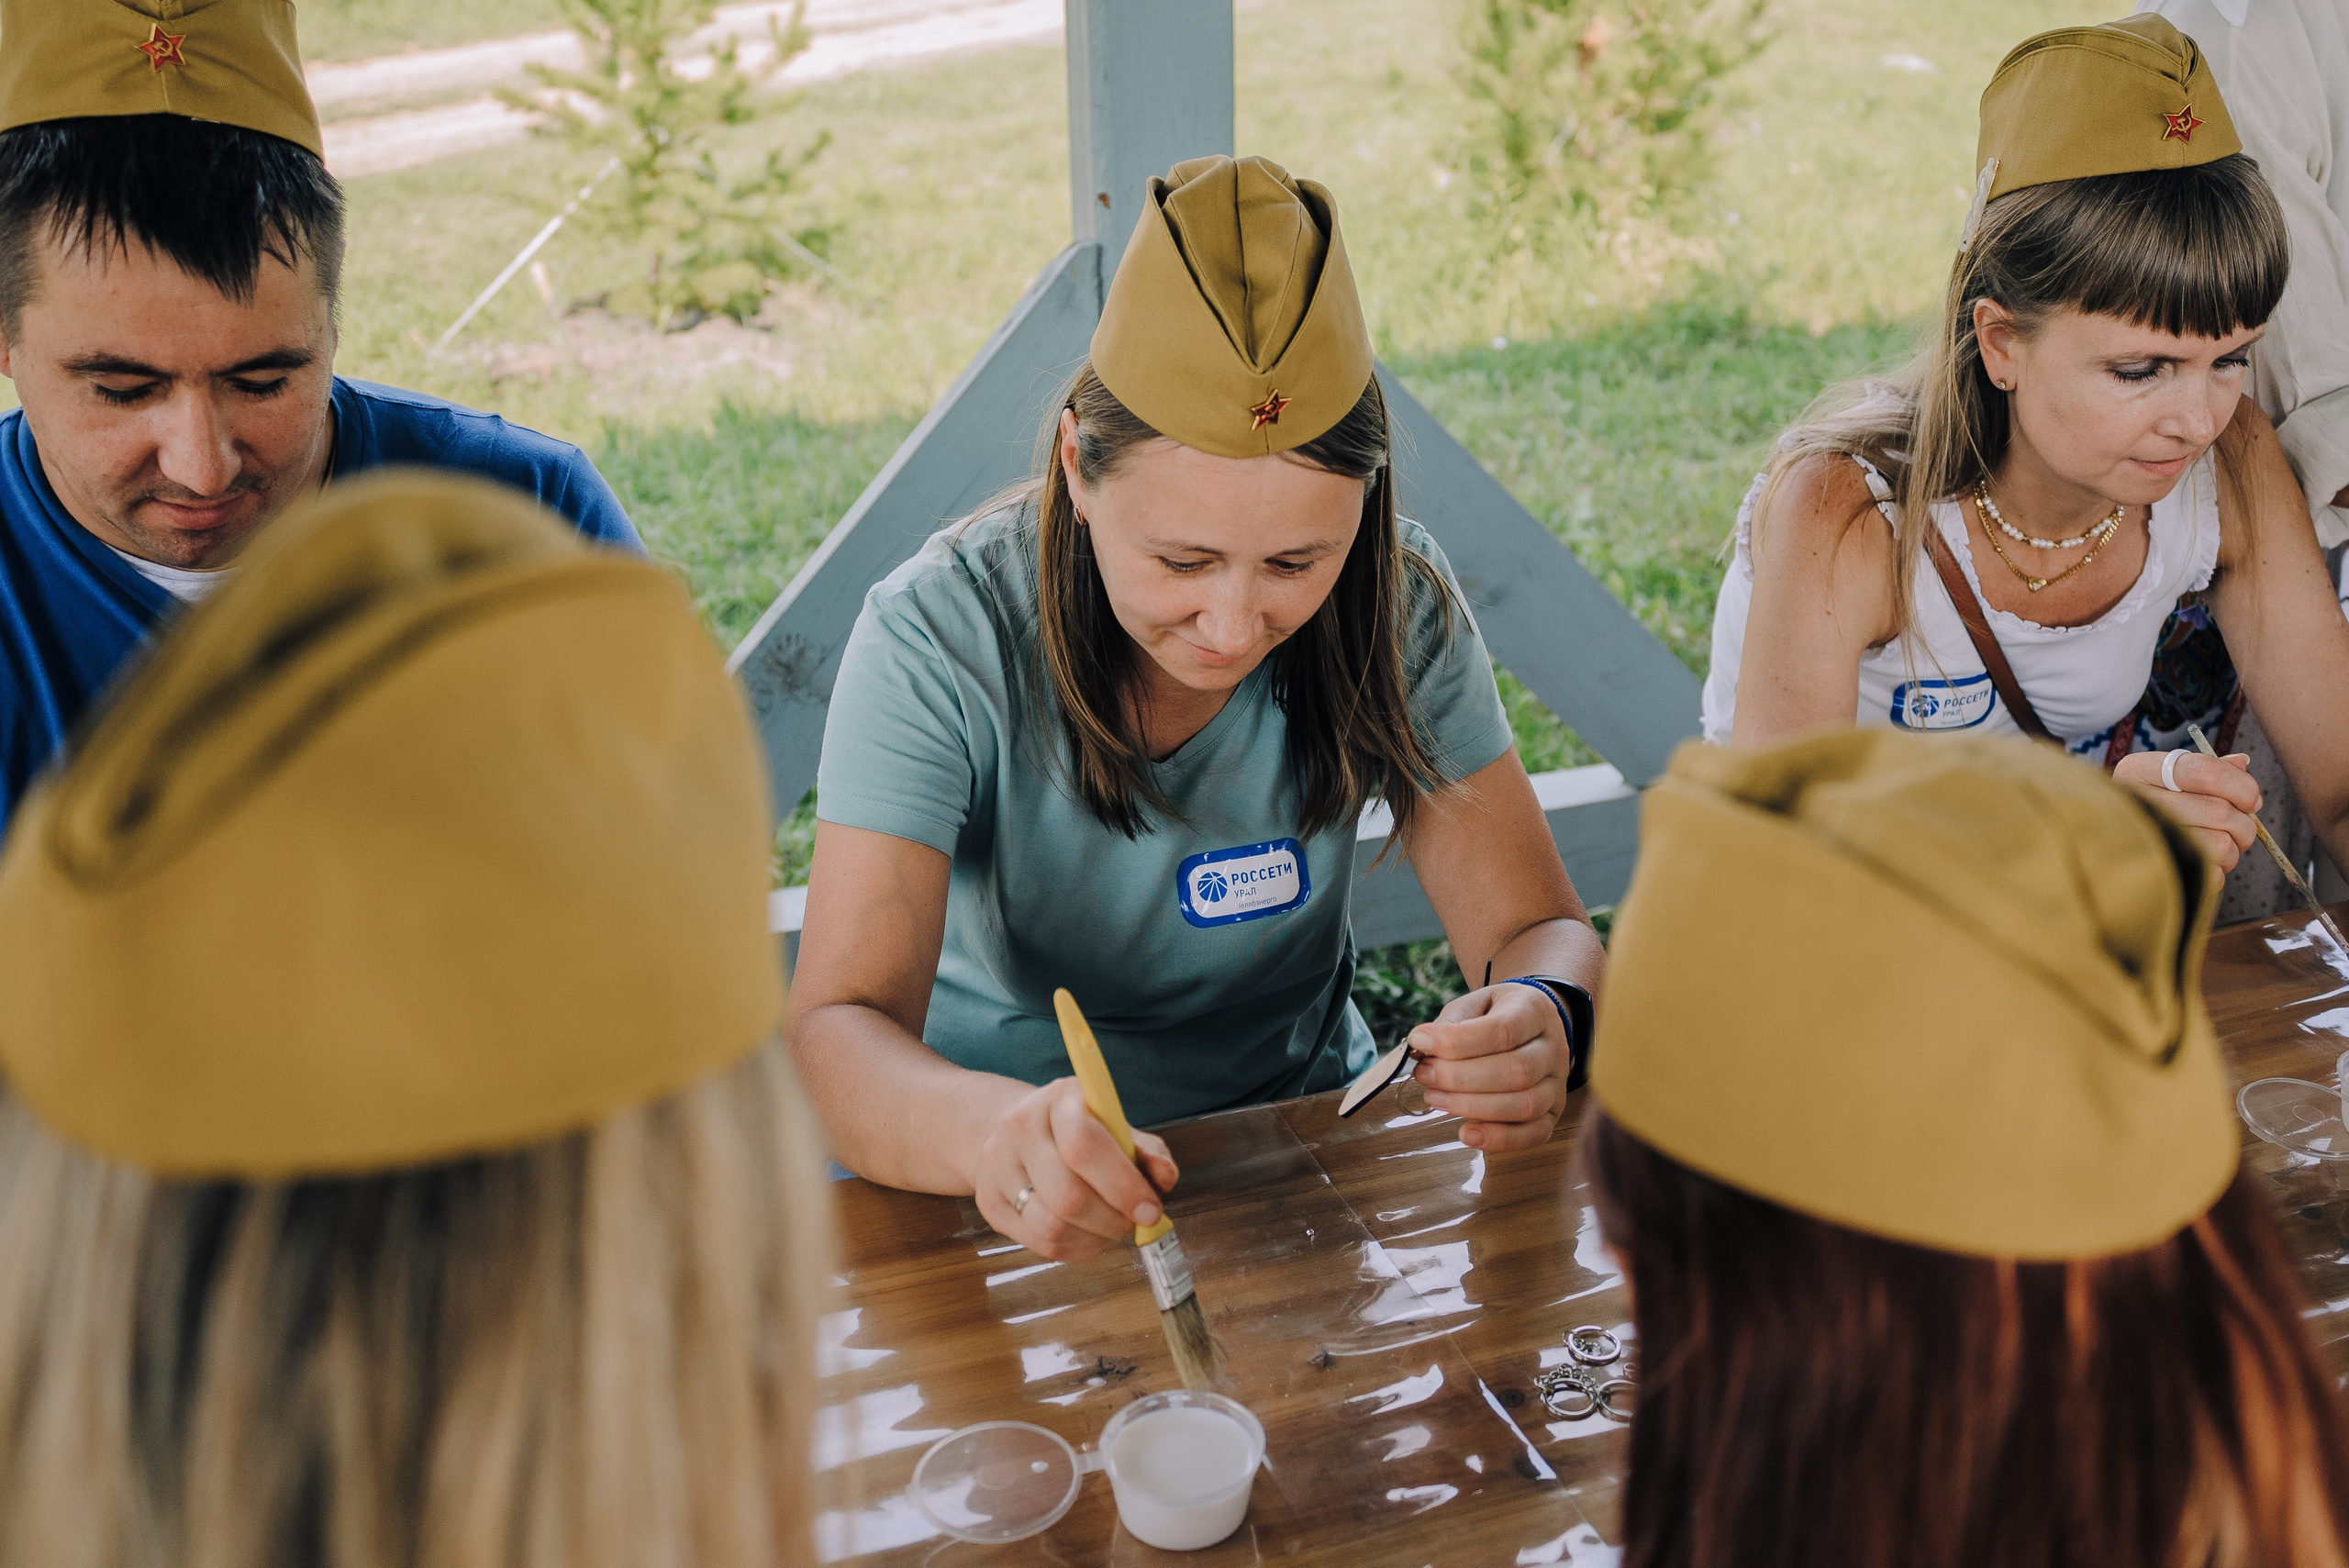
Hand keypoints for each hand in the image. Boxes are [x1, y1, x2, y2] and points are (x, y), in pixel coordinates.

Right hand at [970, 1077, 1179, 1262]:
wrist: (1011, 1129)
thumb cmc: (1076, 1129)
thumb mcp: (1115, 1126)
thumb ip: (1146, 1151)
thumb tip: (1163, 1178)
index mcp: (1059, 1099)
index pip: (1086, 1147)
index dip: (1123, 1186)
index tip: (1150, 1210)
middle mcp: (1020, 1128)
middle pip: (1067, 1195)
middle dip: (1112, 1220)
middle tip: (1132, 1223)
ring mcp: (997, 1166)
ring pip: (1051, 1226)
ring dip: (1094, 1238)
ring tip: (1110, 1228)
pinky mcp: (989, 1201)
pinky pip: (1038, 1243)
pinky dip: (1074, 1249)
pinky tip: (1088, 1236)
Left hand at [1407, 983, 1568, 1152]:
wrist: (1532, 1026)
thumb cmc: (1496, 1015)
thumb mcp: (1473, 1005)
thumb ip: (1450, 1024)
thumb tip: (1421, 1046)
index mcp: (1534, 1011)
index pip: (1503, 1030)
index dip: (1458, 1041)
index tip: (1420, 1041)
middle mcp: (1553, 1048)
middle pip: (1517, 1071)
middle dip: (1460, 1078)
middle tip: (1424, 1074)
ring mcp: (1558, 1084)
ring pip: (1525, 1105)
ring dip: (1473, 1107)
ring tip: (1435, 1097)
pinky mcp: (1552, 1112)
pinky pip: (1534, 1134)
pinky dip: (1499, 1139)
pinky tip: (1466, 1133)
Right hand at [2115, 749, 2261, 872]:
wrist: (2107, 844)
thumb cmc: (2149, 806)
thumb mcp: (2167, 777)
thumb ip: (2207, 768)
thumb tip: (2242, 764)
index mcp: (2137, 770)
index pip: (2203, 771)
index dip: (2240, 785)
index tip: (2251, 799)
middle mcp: (2136, 802)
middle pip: (2218, 811)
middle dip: (2243, 822)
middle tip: (2240, 826)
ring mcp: (2144, 840)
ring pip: (2220, 844)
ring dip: (2233, 849)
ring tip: (2220, 845)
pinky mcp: (2157, 872)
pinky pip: (2212, 874)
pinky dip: (2218, 870)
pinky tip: (2204, 862)